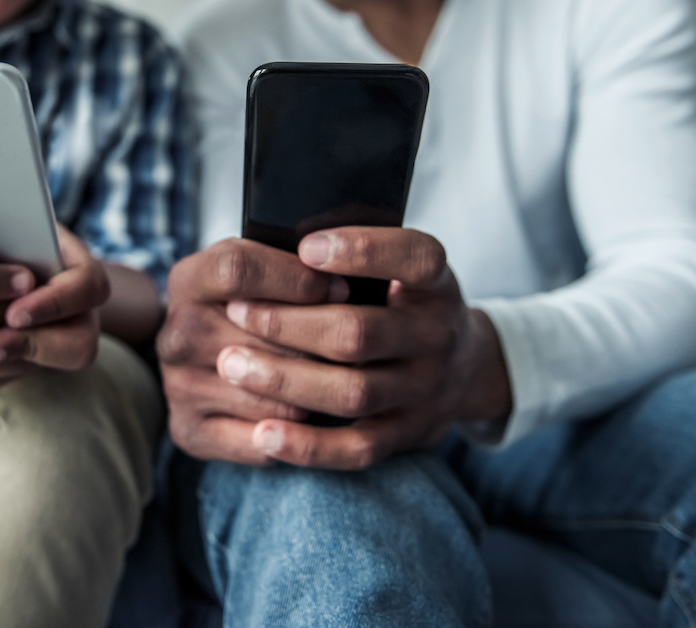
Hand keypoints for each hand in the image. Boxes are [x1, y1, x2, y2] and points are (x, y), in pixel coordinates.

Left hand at [0, 225, 110, 395]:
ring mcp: (55, 340)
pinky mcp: (26, 362)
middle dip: (26, 347)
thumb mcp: (8, 218)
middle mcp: (78, 311)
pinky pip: (8, 380)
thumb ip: (3, 227)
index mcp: (80, 268)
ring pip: (38, 369)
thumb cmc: (2, 224)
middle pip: (78, 344)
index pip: (89, 288)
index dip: (55, 304)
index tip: (14, 312)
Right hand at [157, 239, 349, 464]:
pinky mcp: (189, 430)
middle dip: (321, 345)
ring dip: (316, 393)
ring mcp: (178, 386)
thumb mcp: (261, 266)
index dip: (298, 279)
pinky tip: (309, 415)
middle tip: (356, 346)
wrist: (201, 352)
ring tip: (336, 379)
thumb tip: (345, 282)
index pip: (238, 269)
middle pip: (265, 340)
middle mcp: (174, 335)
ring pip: (274, 399)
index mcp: (188, 280)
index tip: (342, 288)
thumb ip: (292, 261)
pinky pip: (261, 445)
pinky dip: (294, 436)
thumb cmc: (252, 302)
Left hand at [217, 228, 510, 469]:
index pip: (414, 258)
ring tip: (231, 365)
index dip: (362, 251)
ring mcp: (425, 391)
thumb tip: (281, 246)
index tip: (305, 247)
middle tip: (234, 312)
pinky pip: (357, 449)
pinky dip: (308, 446)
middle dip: (288, 322)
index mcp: (435, 284)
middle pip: (360, 332)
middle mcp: (437, 337)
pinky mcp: (407, 435)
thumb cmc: (403, 305)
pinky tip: (263, 434)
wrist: (465, 370)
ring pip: (353, 392)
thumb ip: (357, 258)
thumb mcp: (401, 270)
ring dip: (285, 379)